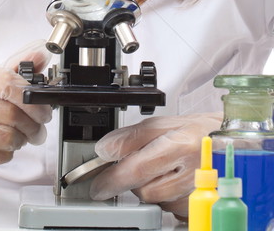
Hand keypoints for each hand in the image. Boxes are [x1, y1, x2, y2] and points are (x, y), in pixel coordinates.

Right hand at [0, 40, 52, 178]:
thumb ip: (16, 69)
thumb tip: (40, 55)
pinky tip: (1, 148)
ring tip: (19, 138)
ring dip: (19, 140)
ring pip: (4, 136)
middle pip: (9, 113)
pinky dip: (4, 154)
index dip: (31, 100)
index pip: (7, 83)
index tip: (43, 111)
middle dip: (32, 125)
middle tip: (37, 130)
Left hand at [90, 113, 221, 218]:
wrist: (233, 148)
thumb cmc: (201, 133)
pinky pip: (169, 208)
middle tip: (136, 166)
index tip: (97, 186)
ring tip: (163, 168)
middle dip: (133, 179)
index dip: (112, 180)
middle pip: (143, 190)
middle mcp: (190, 173)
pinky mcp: (199, 208)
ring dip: (150, 187)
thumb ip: (131, 137)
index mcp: (180, 145)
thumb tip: (105, 149)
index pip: (136, 169)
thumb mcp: (164, 123)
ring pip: (155, 200)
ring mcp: (197, 195)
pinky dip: (165, 196)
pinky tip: (174, 180)